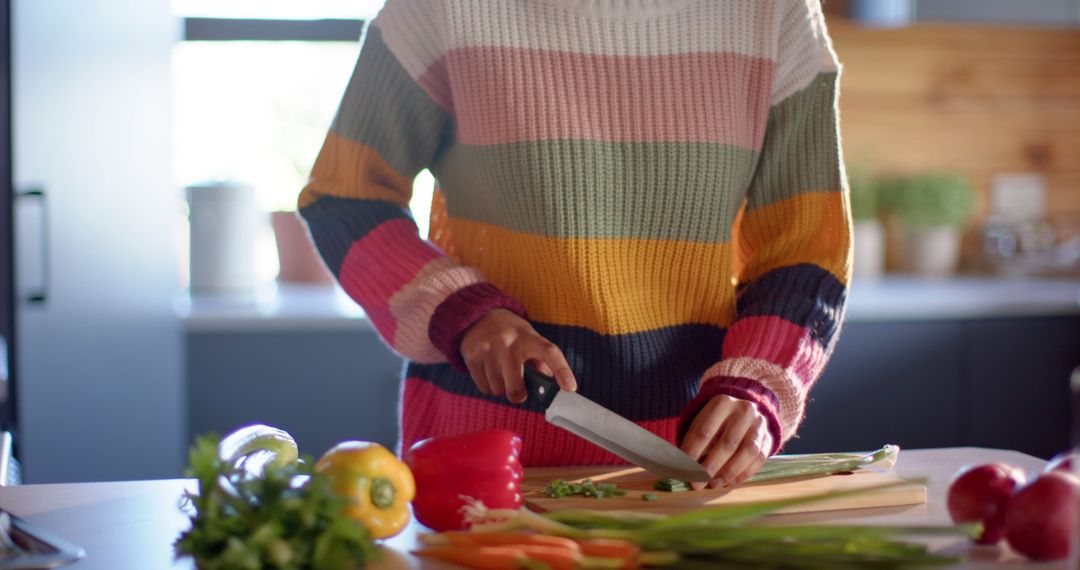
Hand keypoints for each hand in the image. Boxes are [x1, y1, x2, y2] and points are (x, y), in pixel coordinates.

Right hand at [459, 309, 576, 402]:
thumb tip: (547, 386)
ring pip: (497, 389)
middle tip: (518, 391)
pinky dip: (488, 386)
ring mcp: (488, 347)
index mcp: (529, 337)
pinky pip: (483, 387)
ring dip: (501, 388)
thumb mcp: (529, 339)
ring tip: (500, 373)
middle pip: (516, 386)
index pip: (550, 353)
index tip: (570, 388)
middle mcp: (508, 341)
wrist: (477, 315)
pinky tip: (488, 372)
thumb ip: (540, 362)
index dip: (562, 371)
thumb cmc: (510, 333)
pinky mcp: (471, 354)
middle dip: (518, 395)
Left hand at [680, 395, 773, 488]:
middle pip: (727, 443)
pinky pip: (759, 459)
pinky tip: (730, 482)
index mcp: (721, 403)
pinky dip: (743, 474)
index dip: (693, 452)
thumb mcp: (702, 422)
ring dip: (729, 472)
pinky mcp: (769, 438)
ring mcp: (759, 424)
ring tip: (714, 484)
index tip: (685, 469)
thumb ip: (694, 440)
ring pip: (747, 452)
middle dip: (711, 466)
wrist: (743, 411)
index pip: (704, 431)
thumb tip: (685, 466)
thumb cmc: (716, 421)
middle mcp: (744, 410)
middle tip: (698, 483)